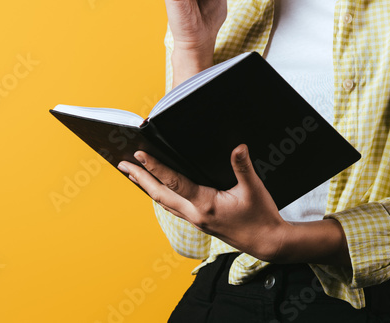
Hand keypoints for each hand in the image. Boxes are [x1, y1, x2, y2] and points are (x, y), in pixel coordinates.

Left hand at [120, 145, 287, 261]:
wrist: (267, 243)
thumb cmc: (261, 216)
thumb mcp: (254, 189)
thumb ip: (243, 167)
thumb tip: (238, 147)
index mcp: (206, 205)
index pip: (174, 182)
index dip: (156, 167)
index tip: (140, 155)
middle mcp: (195, 214)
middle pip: (160, 194)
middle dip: (140, 178)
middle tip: (123, 164)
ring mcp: (196, 220)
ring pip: (164, 202)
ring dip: (147, 187)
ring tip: (134, 174)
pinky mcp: (200, 222)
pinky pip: (174, 207)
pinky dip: (161, 196)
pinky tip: (159, 191)